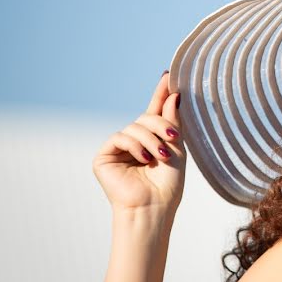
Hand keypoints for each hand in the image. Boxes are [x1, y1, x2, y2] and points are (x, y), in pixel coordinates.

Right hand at [92, 71, 185, 215]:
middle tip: (173, 140)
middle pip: (147, 116)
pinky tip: (143, 158)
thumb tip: (174, 94)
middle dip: (162, 125)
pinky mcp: (104, 156)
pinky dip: (134, 145)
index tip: (168, 74)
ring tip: (159, 156)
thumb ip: (173, 121)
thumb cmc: (168, 183)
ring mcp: (118, 148)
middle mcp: (134, 141)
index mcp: (152, 139)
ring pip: (135, 126)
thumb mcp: (176, 148)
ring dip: (151, 139)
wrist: (154, 206)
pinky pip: (120, 136)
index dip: (160, 93)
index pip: (156, 110)